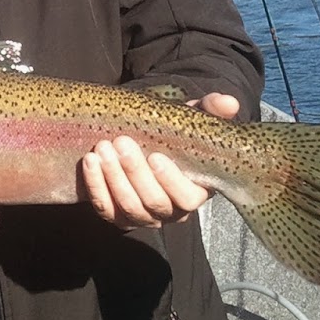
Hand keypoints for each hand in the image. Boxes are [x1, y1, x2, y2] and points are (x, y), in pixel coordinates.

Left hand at [81, 91, 238, 228]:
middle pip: (153, 203)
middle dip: (134, 173)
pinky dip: (96, 187)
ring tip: (101, 149)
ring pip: (128, 208)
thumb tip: (229, 102)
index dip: (171, 181)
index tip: (155, 156)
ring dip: (112, 179)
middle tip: (120, 142)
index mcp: (194, 192)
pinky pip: (105, 209)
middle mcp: (170, 212)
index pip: (187, 198)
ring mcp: (143, 217)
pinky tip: (89, 162)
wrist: (143, 141)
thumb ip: (212, 110)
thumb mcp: (193, 119)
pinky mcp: (118, 216)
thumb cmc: (173, 133)